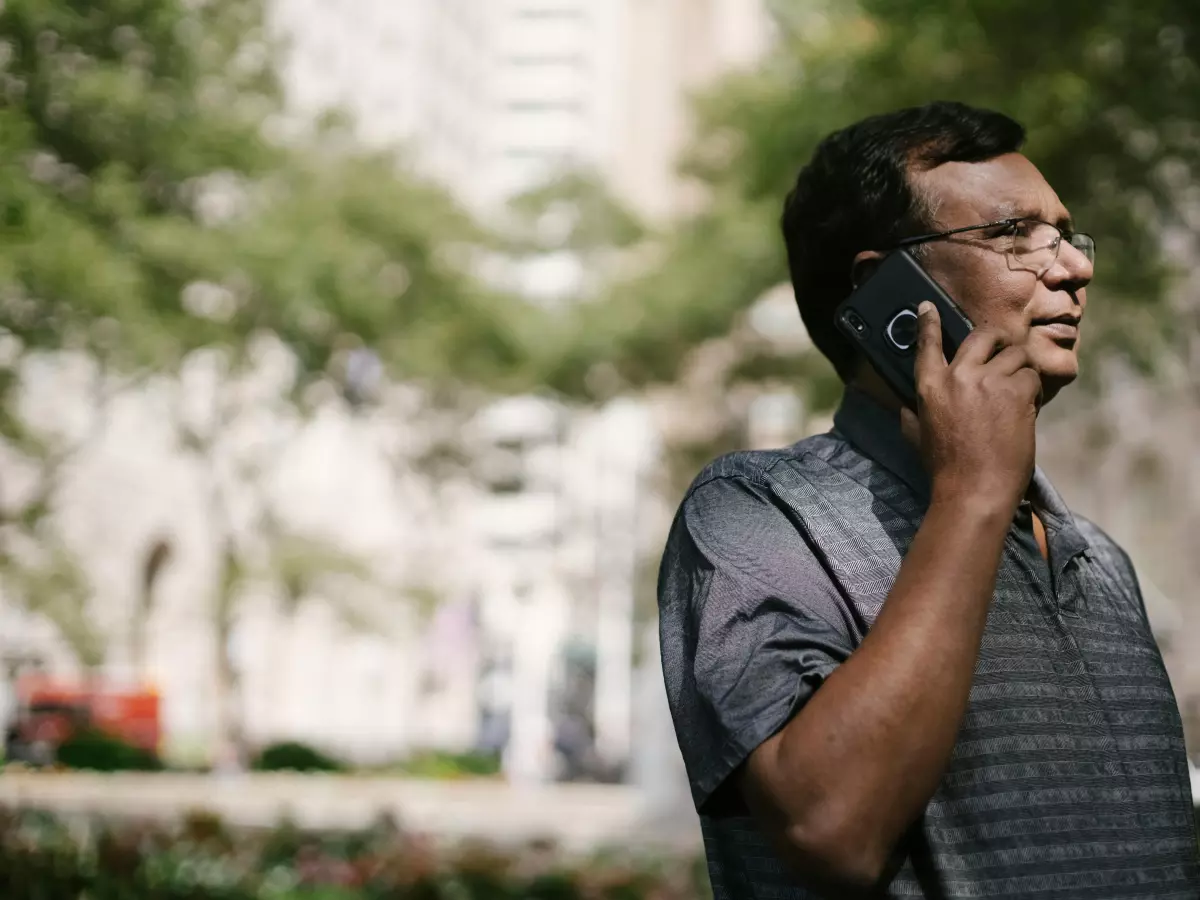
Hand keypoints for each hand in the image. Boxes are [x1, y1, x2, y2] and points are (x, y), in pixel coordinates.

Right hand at [900, 302, 1040, 511]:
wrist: (974, 490)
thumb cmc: (945, 468)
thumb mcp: (917, 436)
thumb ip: (912, 412)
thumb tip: (906, 403)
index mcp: (929, 386)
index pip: (926, 343)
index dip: (928, 322)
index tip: (929, 307)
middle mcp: (958, 376)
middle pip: (981, 335)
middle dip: (995, 340)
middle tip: (1002, 351)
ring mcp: (989, 381)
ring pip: (1015, 354)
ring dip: (1019, 370)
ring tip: (1016, 392)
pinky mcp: (1017, 392)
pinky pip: (1031, 375)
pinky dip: (1032, 389)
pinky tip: (1025, 408)